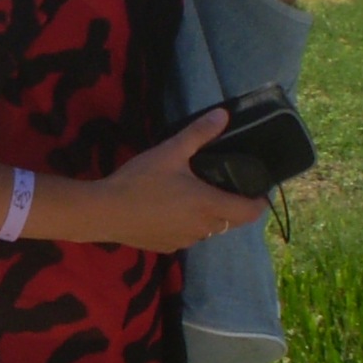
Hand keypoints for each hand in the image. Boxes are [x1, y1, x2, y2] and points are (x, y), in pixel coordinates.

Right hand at [69, 109, 269, 253]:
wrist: (104, 212)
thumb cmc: (140, 181)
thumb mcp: (169, 152)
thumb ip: (198, 134)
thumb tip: (224, 115)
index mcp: (209, 205)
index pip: (249, 213)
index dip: (258, 203)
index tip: (257, 191)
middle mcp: (203, 228)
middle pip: (230, 222)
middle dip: (233, 207)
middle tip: (224, 187)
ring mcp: (185, 241)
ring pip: (208, 230)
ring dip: (208, 217)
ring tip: (194, 197)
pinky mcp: (167, 247)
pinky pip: (188, 237)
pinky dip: (187, 225)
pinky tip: (169, 211)